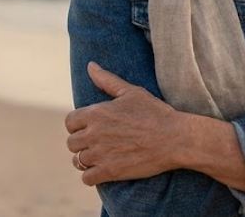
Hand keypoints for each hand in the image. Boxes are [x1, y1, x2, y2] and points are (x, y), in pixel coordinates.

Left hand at [64, 62, 187, 185]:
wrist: (175, 139)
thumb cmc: (155, 113)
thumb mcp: (131, 92)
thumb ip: (106, 80)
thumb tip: (90, 65)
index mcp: (96, 113)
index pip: (70, 122)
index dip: (77, 126)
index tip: (88, 128)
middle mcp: (94, 134)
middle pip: (71, 143)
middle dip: (81, 143)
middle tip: (95, 144)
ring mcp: (101, 154)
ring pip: (78, 161)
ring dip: (86, 160)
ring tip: (98, 158)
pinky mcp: (110, 172)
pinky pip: (87, 178)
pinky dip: (91, 176)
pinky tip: (101, 171)